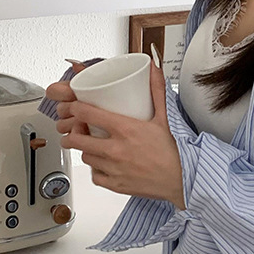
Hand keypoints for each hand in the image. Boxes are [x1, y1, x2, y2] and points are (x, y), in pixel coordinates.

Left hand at [44, 58, 185, 209]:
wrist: (182, 179)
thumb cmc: (173, 150)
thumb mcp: (163, 117)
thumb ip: (156, 90)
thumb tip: (154, 68)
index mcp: (125, 129)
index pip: (87, 114)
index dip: (75, 108)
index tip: (74, 106)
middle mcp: (115, 149)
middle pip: (77, 138)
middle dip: (71, 131)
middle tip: (76, 127)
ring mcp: (113, 168)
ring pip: (84, 156)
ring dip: (84, 149)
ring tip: (90, 143)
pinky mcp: (115, 184)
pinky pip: (94, 176)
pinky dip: (95, 169)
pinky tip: (102, 163)